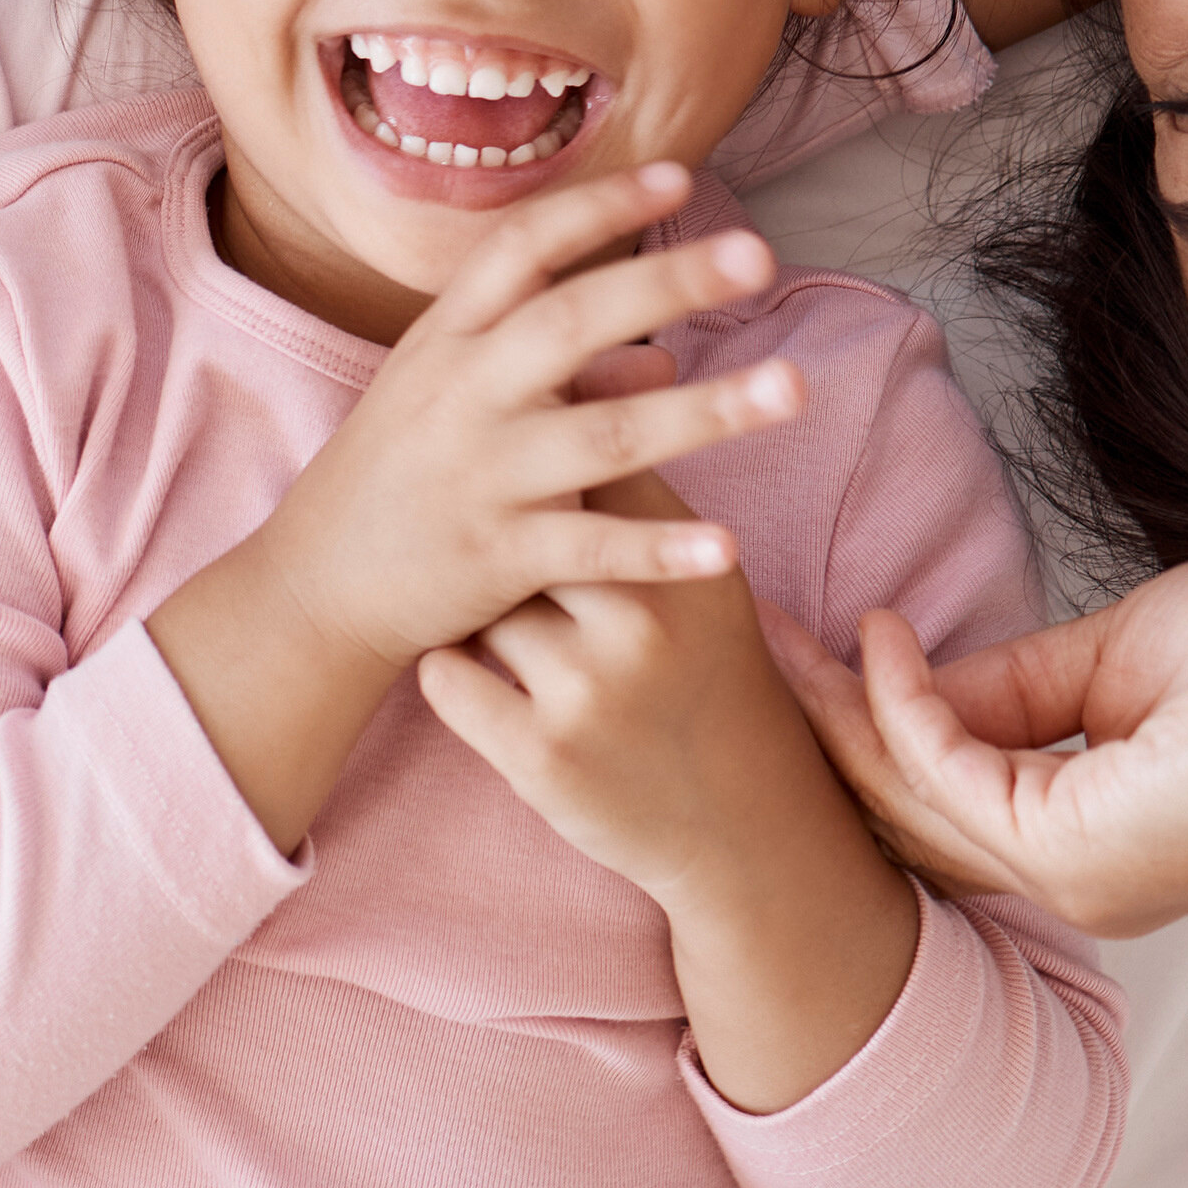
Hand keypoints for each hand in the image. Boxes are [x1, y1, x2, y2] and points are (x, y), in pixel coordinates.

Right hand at [148, 164, 804, 854]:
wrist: (312, 586)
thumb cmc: (397, 474)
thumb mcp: (450, 395)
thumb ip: (553, 367)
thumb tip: (663, 354)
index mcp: (446, 337)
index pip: (523, 247)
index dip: (599, 207)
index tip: (681, 177)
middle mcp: (461, 393)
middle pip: (573, 321)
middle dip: (667, 282)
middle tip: (759, 254)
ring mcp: (479, 475)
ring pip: (604, 437)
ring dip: (705, 411)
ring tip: (793, 388)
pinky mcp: (494, 557)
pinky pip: (591, 549)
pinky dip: (658, 550)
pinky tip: (726, 548)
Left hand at [414, 474, 803, 909]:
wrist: (743, 823)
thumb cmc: (706, 676)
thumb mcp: (701, 582)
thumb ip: (644, 491)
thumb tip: (596, 363)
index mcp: (686, 562)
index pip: (593, 459)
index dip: (545, 448)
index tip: (517, 450)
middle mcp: (640, 619)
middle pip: (523, 523)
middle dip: (504, 535)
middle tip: (489, 544)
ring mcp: (588, 689)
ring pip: (478, 605)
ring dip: (475, 611)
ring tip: (495, 620)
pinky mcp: (540, 755)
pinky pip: (445, 677)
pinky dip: (453, 672)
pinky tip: (481, 675)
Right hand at [755, 546, 1187, 933]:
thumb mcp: (1119, 660)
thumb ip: (1012, 684)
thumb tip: (906, 673)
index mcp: (1090, 847)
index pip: (939, 805)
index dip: (858, 733)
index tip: (795, 656)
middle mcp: (1077, 884)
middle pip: (901, 816)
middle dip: (815, 733)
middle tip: (739, 650)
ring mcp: (1080, 880)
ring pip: (911, 804)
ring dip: (833, 721)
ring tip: (769, 641)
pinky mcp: (1086, 849)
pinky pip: (951, 776)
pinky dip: (901, 707)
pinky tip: (878, 640)